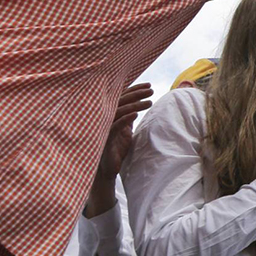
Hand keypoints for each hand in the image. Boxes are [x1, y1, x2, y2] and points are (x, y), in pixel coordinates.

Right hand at [89, 83, 152, 216]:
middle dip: (136, 93)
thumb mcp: (125, 131)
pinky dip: (125, 118)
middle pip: (120, 101)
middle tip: (151, 89)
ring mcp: (103, 128)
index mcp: (110, 115)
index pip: (121, 98)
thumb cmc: (115, 150)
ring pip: (118, 111)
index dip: (134, 90)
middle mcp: (104, 118)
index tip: (148, 86)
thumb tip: (137, 107)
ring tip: (150, 101)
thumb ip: (128, 119)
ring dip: (134, 104)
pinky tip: (136, 114)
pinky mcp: (104, 139)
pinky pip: (115, 126)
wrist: (107, 170)